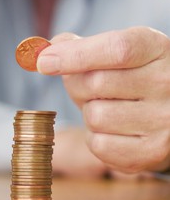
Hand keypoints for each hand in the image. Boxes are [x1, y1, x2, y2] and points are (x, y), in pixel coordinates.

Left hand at [37, 27, 169, 173]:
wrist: (168, 112)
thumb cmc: (132, 75)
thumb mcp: (117, 51)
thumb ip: (81, 47)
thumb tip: (45, 52)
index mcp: (156, 48)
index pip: (116, 49)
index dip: (75, 55)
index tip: (43, 62)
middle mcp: (167, 83)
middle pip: (95, 83)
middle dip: (77, 85)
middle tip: (88, 87)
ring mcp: (163, 120)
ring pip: (94, 116)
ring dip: (89, 113)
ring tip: (109, 107)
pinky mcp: (153, 152)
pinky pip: (99, 145)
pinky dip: (96, 138)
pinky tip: (114, 129)